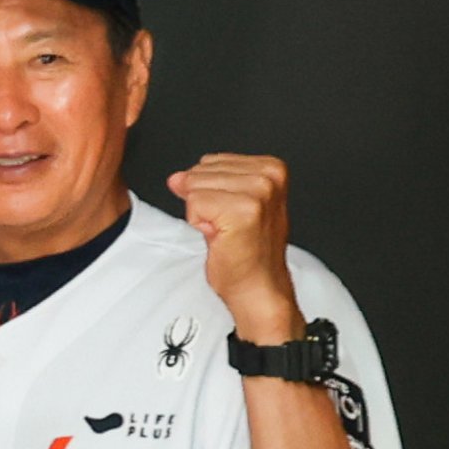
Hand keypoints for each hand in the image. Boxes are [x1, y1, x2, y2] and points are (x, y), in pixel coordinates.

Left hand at [165, 152, 302, 340]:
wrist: (258, 287)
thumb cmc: (247, 252)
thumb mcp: (229, 203)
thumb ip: (204, 182)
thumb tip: (177, 177)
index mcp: (271, 168)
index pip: (209, 161)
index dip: (210, 191)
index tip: (231, 213)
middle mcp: (269, 176)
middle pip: (199, 171)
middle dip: (204, 201)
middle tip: (228, 225)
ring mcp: (259, 192)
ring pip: (194, 187)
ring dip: (202, 214)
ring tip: (226, 230)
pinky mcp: (244, 211)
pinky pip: (194, 204)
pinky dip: (199, 224)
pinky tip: (221, 237)